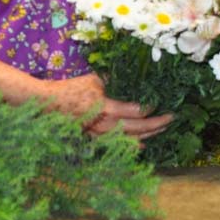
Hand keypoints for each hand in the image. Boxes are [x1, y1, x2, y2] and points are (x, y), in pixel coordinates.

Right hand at [45, 74, 173, 139]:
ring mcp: (99, 135)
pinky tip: (142, 144)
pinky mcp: (94, 139)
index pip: (135, 112)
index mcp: (106, 109)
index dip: (150, 109)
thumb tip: (133, 76)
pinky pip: (117, 143)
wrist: (47, 104)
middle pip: (137, 128)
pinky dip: (132, 144)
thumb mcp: (95, 79)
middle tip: (171, 119)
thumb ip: (114, 80)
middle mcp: (105, 126)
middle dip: (156, 124)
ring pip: (129, 139)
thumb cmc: (72, 89)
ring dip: (148, 135)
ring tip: (162, 130)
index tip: (161, 104)